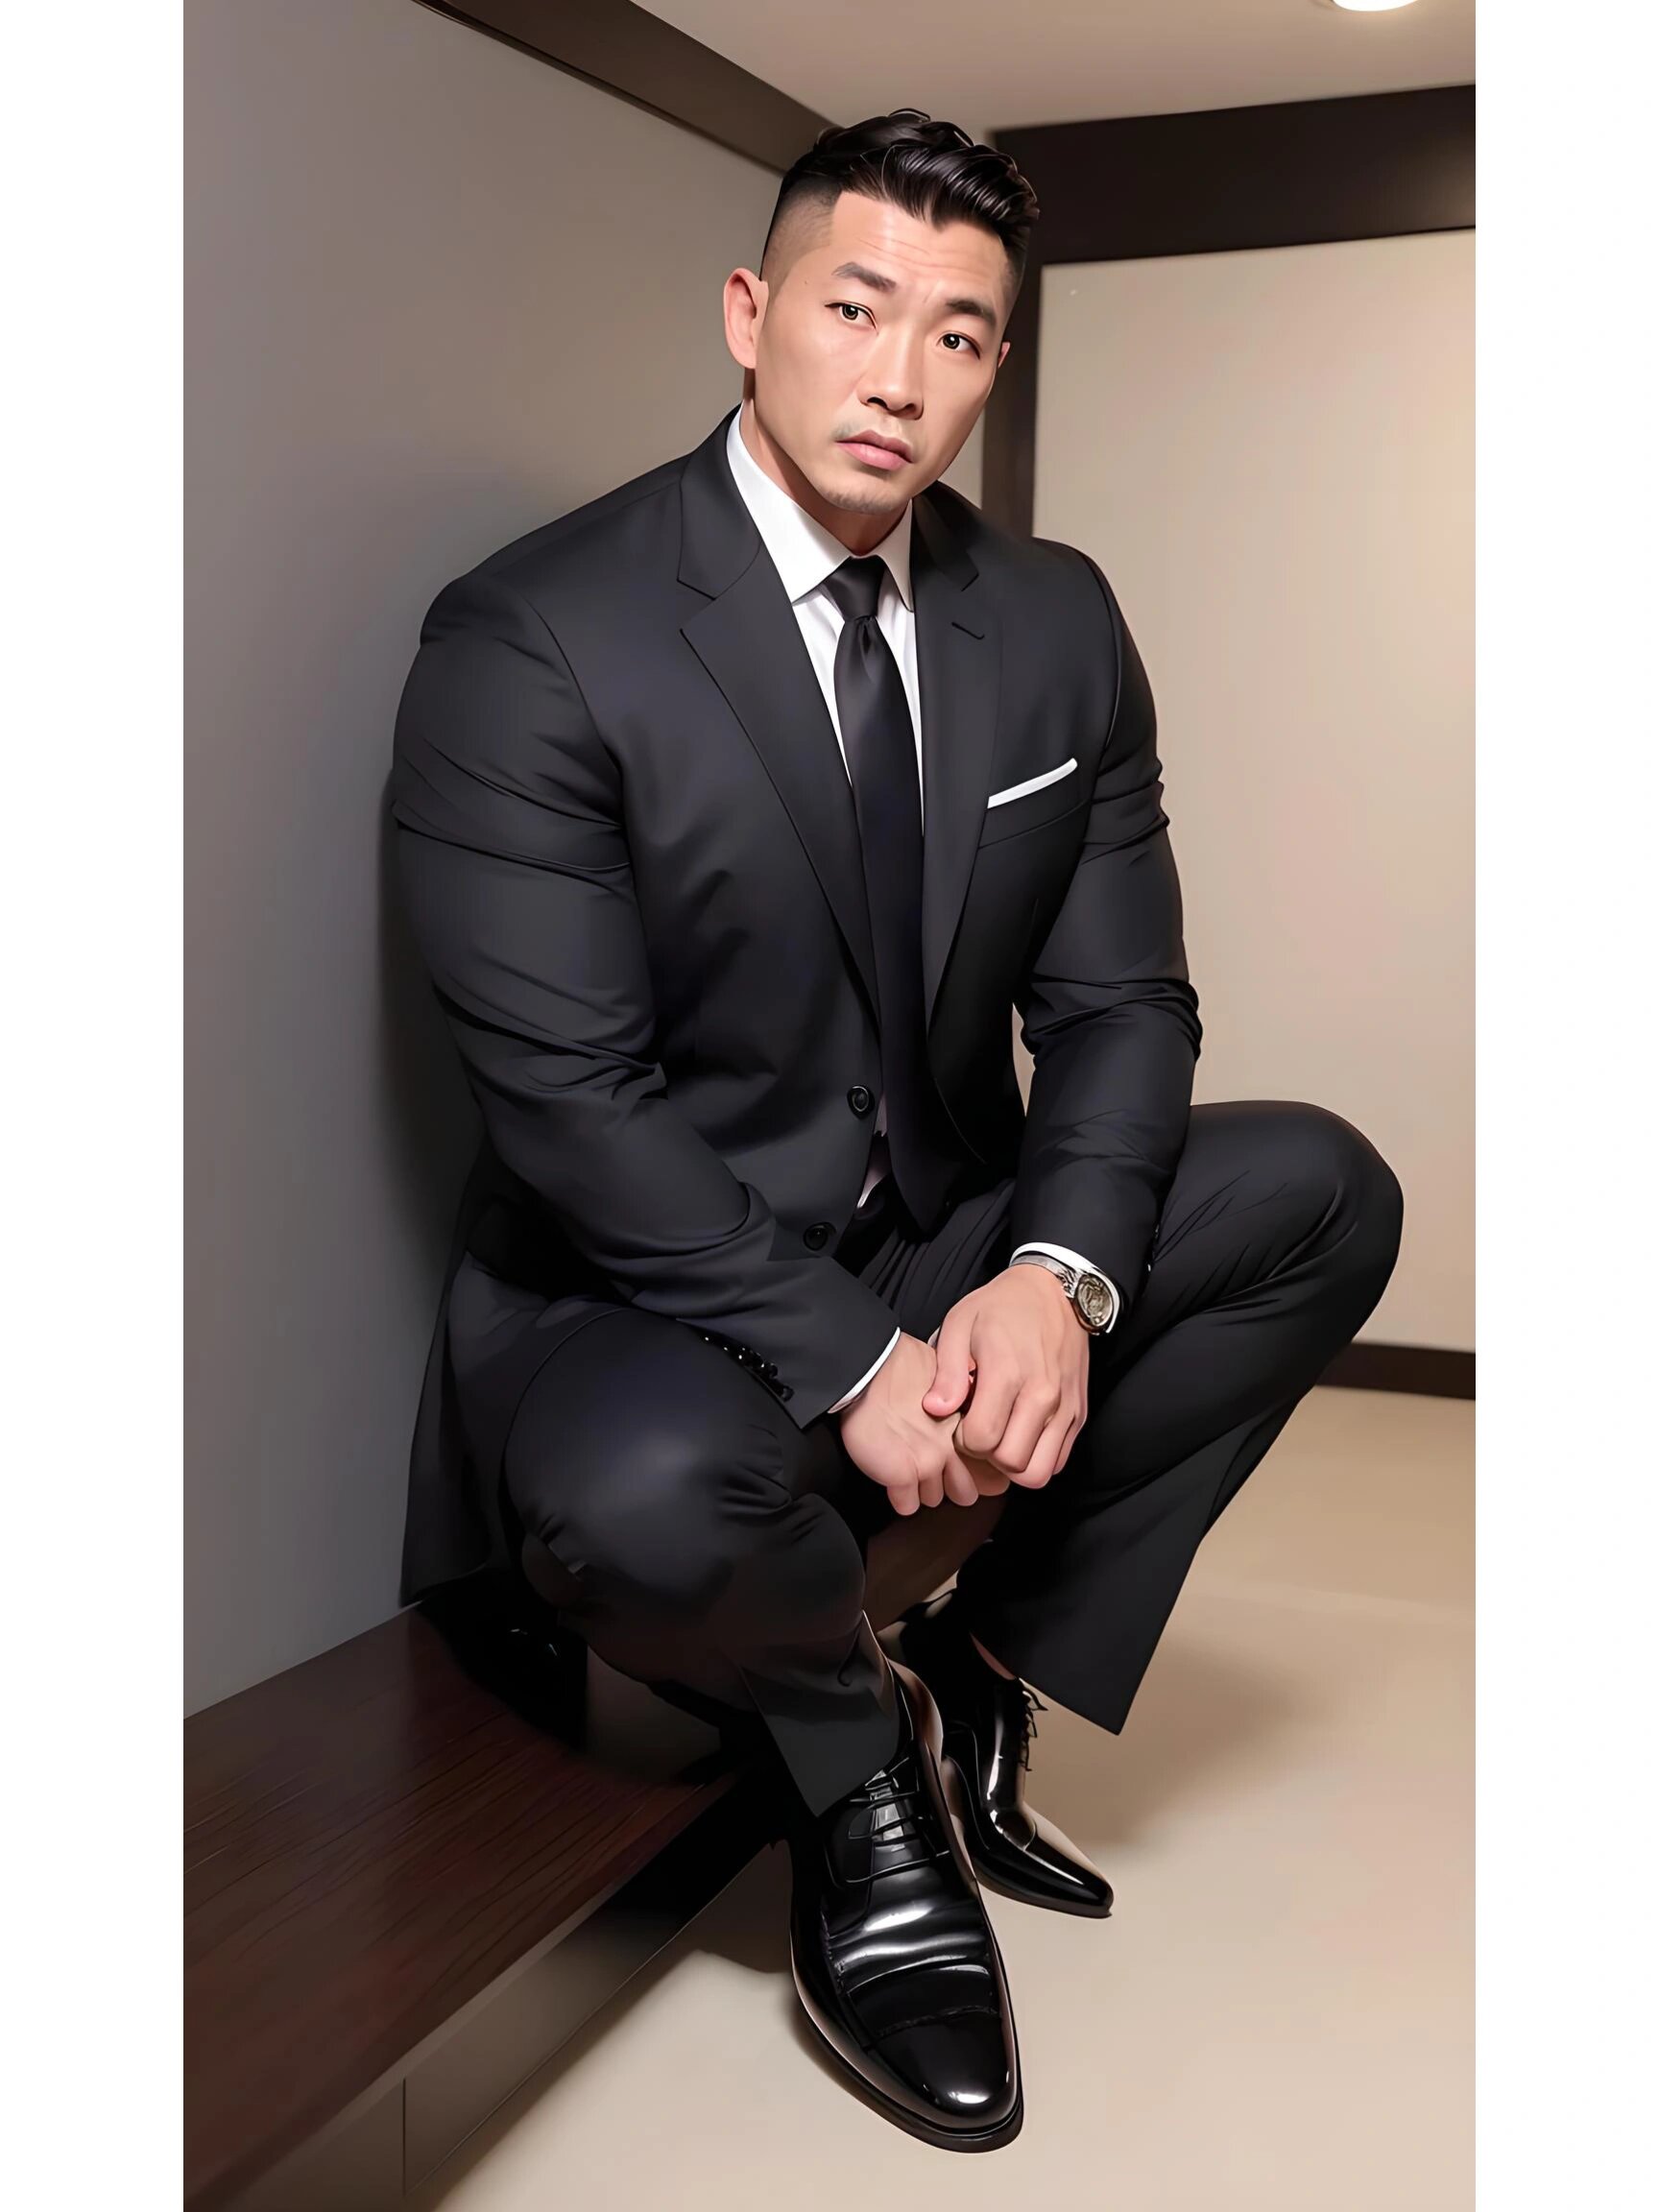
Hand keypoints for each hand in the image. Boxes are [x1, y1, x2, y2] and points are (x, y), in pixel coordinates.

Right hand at [837, 1333, 989, 1515]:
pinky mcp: (903, 1476)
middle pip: (965, 1493)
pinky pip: (907, 1507)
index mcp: (966, 1424)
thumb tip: (960, 1420)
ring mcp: (930, 1464)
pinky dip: (898, 1496)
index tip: (957, 1466)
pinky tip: (890, 1477)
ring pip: (935, 1499)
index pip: (987, 1469)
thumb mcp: (945, 1381)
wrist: (868, 1372)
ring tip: (905, 1468)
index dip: (970, 1470)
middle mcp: (953, 1447)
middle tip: (930, 1470)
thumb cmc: (901, 1369)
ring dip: (921, 1489)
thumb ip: (958, 1408)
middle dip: (949, 1486)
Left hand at [921, 1264, 1090, 1490]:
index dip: (962, 1441)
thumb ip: (946, 1372)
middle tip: (979, 1433)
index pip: (982, 1440)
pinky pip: (1059, 1460)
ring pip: (1039, 1473)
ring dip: (1015, 1465)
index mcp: (1008, 1373)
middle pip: (1012, 1463)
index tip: (960, 1422)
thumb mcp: (961, 1324)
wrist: (1056, 1292)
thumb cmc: (1003, 1307)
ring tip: (1001, 1438)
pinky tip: (1021, 1434)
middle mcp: (1042, 1395)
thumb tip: (935, 1410)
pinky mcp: (1079, 1414)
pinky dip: (1038, 1459)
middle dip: (988, 1458)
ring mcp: (1065, 1407)